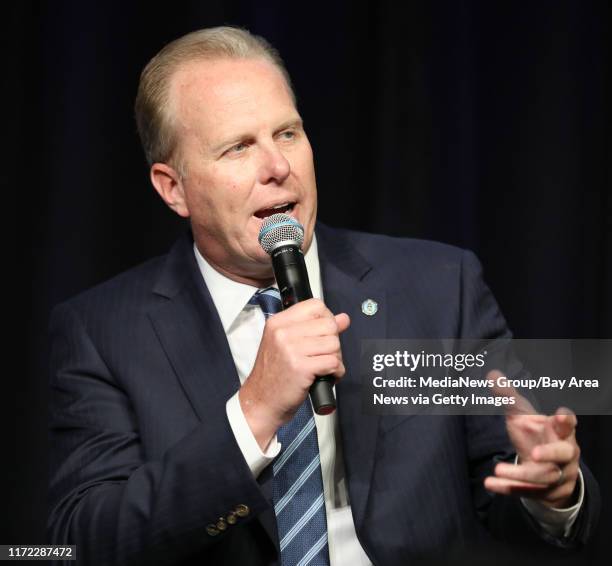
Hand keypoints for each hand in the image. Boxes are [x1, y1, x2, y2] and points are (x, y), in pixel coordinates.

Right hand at [239, 298, 349, 448]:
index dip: (326, 319)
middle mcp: (283, 332)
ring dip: (335, 358)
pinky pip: (333, 362)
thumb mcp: (288, 344)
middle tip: (323, 355)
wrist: (261, 401)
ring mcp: (291, 349)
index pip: (315, 306)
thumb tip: (343, 318)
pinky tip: (326, 376)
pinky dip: (336, 372)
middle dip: (333, 342)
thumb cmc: (275, 374)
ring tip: (323, 367)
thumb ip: (314, 328)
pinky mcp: (301, 368)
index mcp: (278, 322)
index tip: (322, 334)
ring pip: (334, 343)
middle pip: (329, 325)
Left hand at [484, 371, 580, 507]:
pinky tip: (490, 484)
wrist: (547, 471)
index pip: (568, 425)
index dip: (566, 420)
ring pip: (543, 477)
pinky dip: (508, 488)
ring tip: (497, 469)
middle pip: (563, 454)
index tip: (560, 414)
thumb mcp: (523, 416)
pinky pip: (527, 491)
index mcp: (560, 433)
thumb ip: (509, 397)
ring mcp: (556, 475)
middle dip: (550, 453)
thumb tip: (492, 373)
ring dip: (520, 473)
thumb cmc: (537, 436)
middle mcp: (563, 454)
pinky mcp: (543, 491)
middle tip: (533, 453)